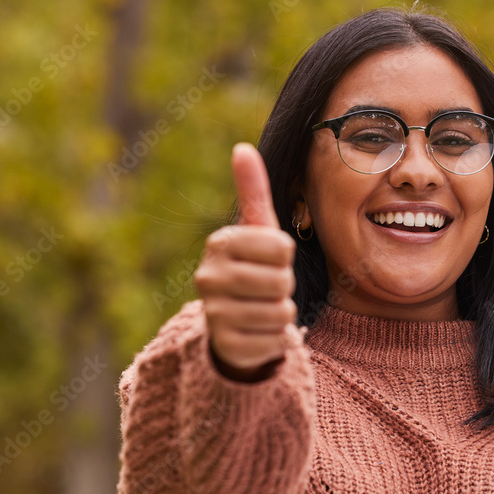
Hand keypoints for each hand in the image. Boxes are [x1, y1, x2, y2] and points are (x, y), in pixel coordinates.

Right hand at [194, 143, 297, 378]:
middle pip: (282, 281)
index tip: (269, 260)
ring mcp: (214, 313)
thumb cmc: (252, 268)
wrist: (232, 323)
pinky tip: (258, 332)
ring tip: (262, 309)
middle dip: (284, 286)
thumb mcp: (255, 230)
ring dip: (282, 314)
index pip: (282, 247)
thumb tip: (242, 148)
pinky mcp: (226, 345)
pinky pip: (275, 341)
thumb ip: (252, 191)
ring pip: (281, 312)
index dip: (285, 257)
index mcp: (220, 243)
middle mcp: (208, 277)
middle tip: (267, 288)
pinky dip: (276, 339)